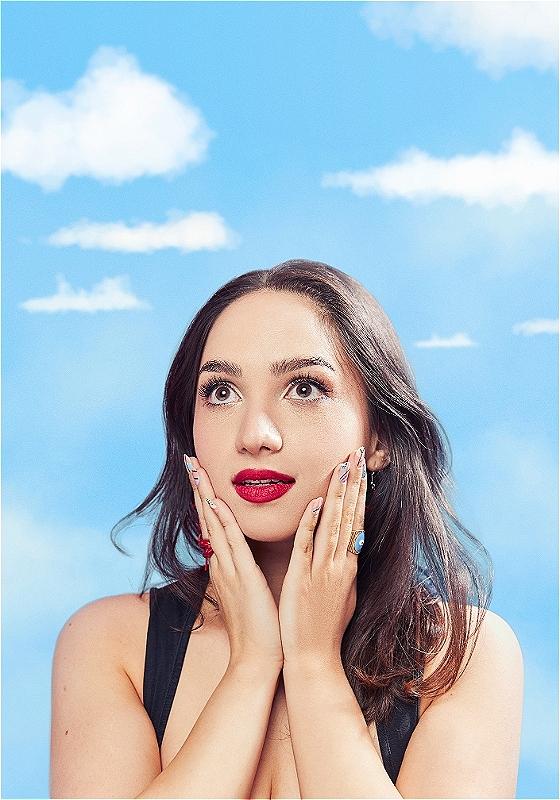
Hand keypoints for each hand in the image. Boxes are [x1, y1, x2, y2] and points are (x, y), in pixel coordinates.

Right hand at [184, 455, 284, 670]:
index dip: (206, 496)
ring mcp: (229, 570)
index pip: (213, 523)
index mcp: (226, 565)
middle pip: (207, 517)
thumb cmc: (259, 627)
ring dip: (206, 495)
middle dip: (199, 487)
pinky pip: (231, 545)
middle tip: (190, 459)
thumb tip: (243, 555)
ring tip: (196, 469)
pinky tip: (216, 503)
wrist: (257, 659)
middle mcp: (222, 564)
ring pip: (214, 525)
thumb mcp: (249, 591)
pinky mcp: (243, 578)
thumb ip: (243, 570)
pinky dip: (222, 523)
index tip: (200, 471)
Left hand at [278, 445, 366, 667]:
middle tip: (358, 453)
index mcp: (349, 565)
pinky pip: (308, 546)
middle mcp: (340, 564)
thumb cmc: (326, 627)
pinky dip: (313, 523)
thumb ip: (345, 566)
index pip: (357, 520)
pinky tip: (317, 502)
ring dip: (339, 494)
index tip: (360, 467)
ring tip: (344, 466)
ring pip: (334, 525)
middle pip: (350, 515)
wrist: (314, 657)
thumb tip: (350, 546)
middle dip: (354, 482)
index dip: (359, 492)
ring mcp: (323, 571)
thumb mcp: (344, 592)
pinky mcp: (303, 579)